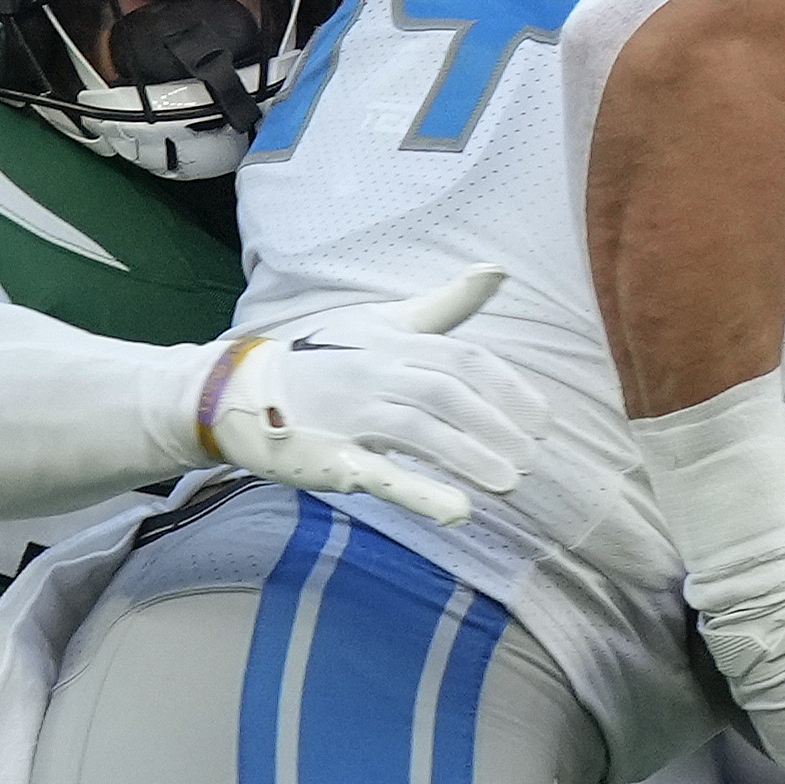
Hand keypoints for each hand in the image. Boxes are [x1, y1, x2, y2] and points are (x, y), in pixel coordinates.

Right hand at [196, 266, 552, 527]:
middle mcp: (375, 373)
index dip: (508, 388)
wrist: (243, 392)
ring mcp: (352, 416)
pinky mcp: (333, 457)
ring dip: (471, 458)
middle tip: (533, 457)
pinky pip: (380, 474)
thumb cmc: (324, 359)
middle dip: (497, 425)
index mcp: (393, 343)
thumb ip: (443, 306)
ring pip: (421, 431)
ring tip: (510, 484)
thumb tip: (496, 270)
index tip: (541, 420)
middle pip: (448, 394)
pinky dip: (421, 493)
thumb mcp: (382, 324)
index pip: (462, 358)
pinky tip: (458, 512)